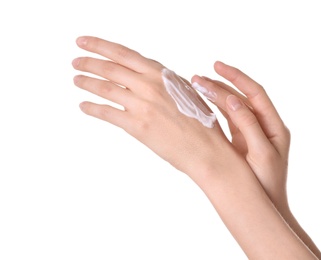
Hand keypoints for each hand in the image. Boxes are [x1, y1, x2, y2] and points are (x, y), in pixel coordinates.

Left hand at [72, 36, 230, 174]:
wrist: (206, 149)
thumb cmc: (200, 122)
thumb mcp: (185, 91)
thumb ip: (163, 81)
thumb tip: (146, 75)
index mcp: (161, 74)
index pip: (124, 54)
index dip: (100, 46)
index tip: (85, 42)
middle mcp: (149, 85)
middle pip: (110, 68)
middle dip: (89, 62)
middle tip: (76, 61)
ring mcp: (142, 105)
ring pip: (105, 88)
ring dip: (87, 83)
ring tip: (77, 80)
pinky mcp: (137, 126)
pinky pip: (107, 113)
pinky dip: (92, 108)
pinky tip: (84, 106)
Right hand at [191, 61, 290, 211]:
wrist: (265, 206)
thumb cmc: (266, 184)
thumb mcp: (261, 153)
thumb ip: (248, 124)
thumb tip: (232, 98)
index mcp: (274, 126)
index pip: (255, 93)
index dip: (237, 78)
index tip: (217, 67)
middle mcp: (263, 125)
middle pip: (240, 98)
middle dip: (221, 85)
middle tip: (197, 77)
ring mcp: (251, 133)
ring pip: (231, 108)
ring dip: (215, 96)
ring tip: (196, 85)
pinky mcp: (239, 142)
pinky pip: (226, 121)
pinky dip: (214, 111)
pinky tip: (201, 104)